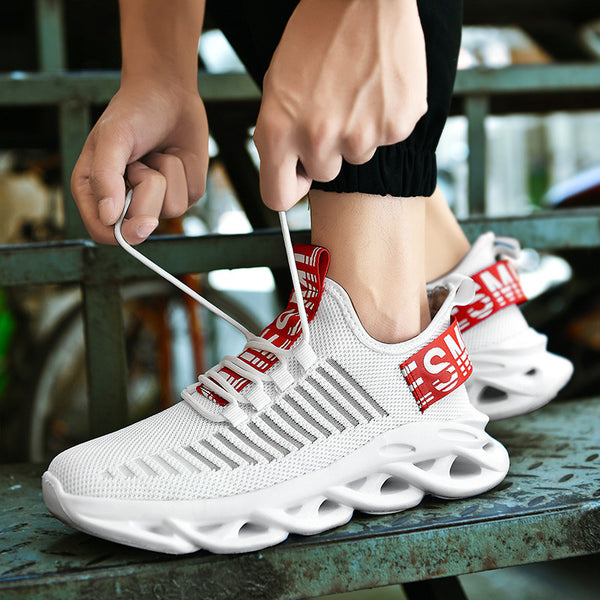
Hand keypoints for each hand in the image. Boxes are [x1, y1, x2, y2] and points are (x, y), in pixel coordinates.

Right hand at [71, 82, 208, 243]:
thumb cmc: (133, 112)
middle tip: (141, 164)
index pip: (103, 232)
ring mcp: (157, 198)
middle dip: (148, 196)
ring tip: (156, 153)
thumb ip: (106, 178)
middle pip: (140, 228)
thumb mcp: (113, 138)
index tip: (140, 223)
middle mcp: (126, 200)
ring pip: (171, 211)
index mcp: (95, 190)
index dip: (122, 235)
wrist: (169, 92)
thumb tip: (108, 217)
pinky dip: (186, 172)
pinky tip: (174, 154)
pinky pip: (191, 196)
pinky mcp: (184, 192)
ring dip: (168, 175)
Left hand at [253, 0, 426, 210]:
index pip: (277, 197)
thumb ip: (280, 134)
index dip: (289, 186)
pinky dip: (384, 118)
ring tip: (356, 90)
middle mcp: (318, 139)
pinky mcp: (396, 125)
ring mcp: (361, 136)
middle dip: (327, 150)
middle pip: (324, 175)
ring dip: (356, 132)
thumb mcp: (278, 85)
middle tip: (332, 109)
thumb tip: (290, 172)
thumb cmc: (317, 33)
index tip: (298, 174)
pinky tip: (378, 87)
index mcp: (278, 131)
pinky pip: (386, 138)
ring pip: (356, 156)